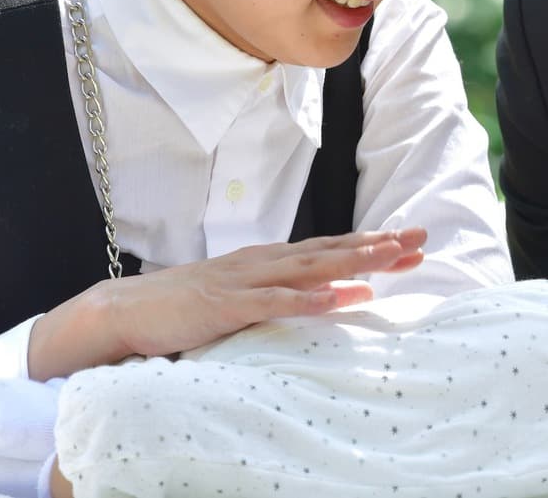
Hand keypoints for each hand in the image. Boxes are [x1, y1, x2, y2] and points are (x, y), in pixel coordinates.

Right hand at [28, 228, 426, 379]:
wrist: (126, 310)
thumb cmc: (186, 307)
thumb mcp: (243, 296)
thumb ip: (282, 293)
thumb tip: (331, 293)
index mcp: (269, 260)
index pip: (331, 247)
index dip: (373, 243)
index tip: (413, 240)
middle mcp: (264, 262)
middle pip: (331, 249)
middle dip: (378, 244)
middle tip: (422, 238)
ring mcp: (245, 280)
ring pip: (310, 267)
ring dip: (353, 261)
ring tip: (391, 256)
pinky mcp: (226, 304)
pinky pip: (273, 301)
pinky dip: (307, 297)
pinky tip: (336, 295)